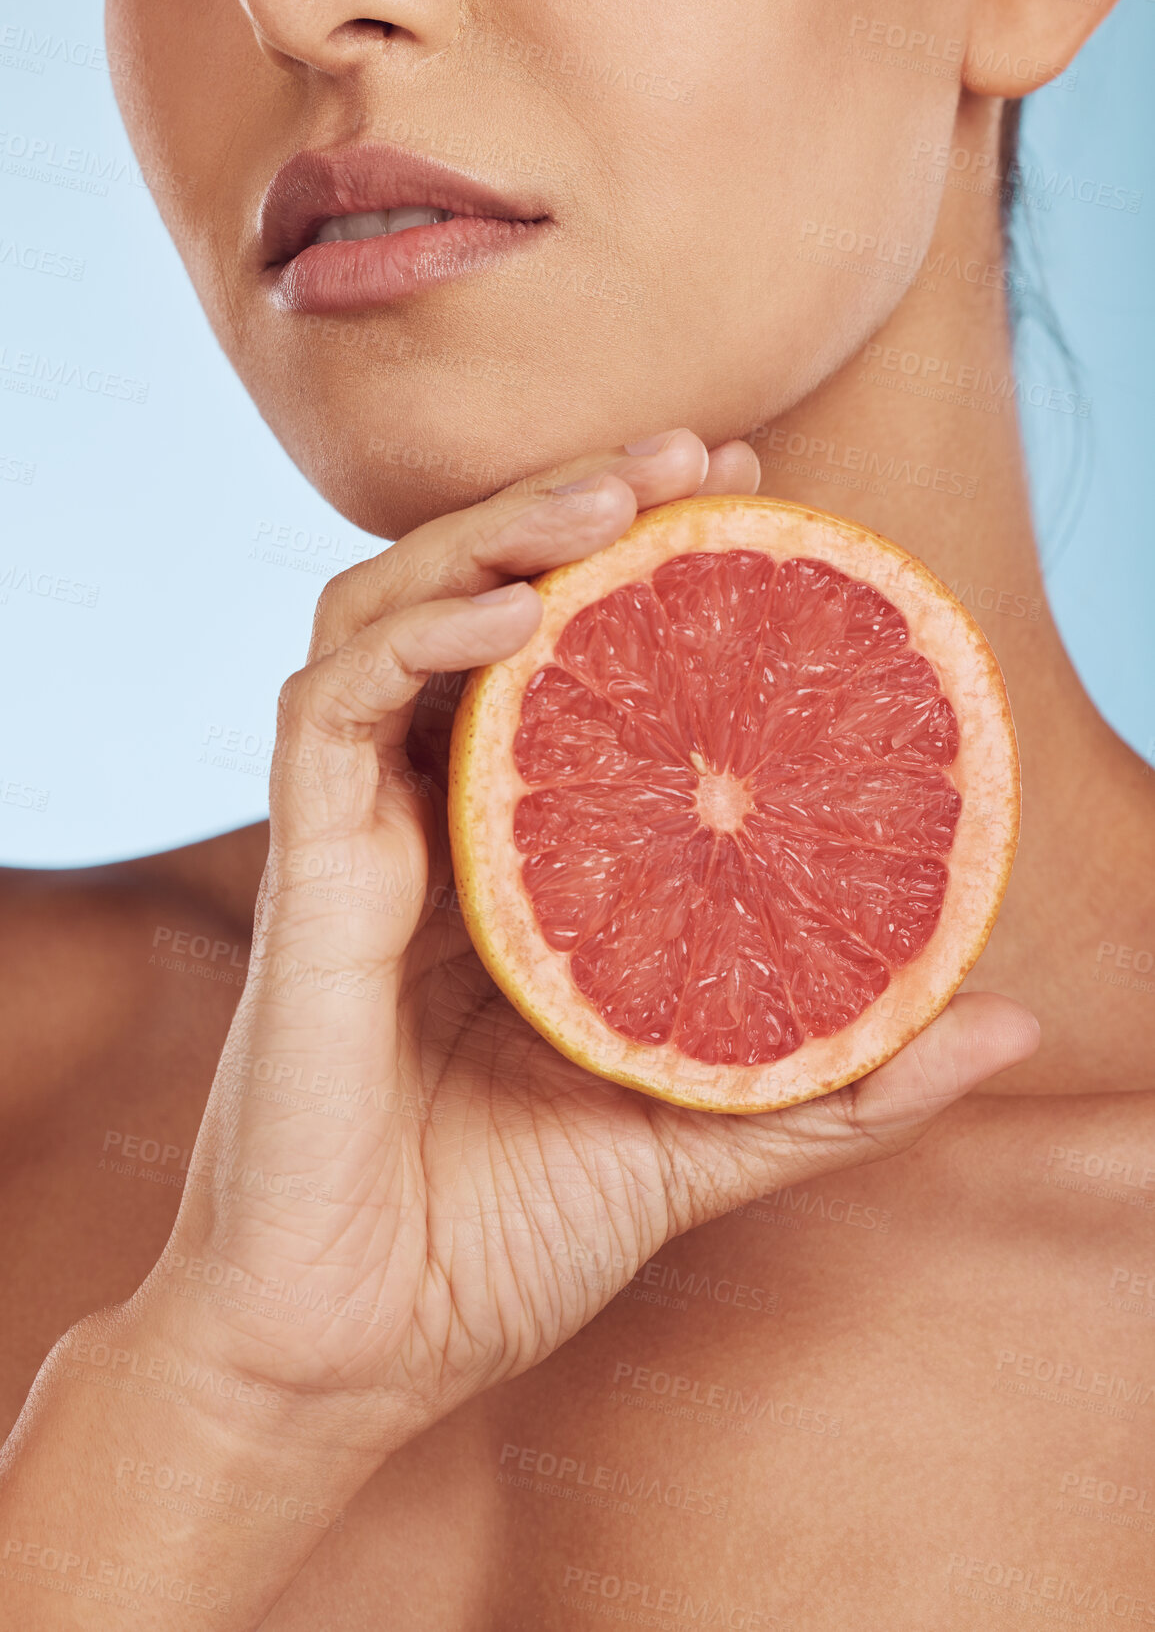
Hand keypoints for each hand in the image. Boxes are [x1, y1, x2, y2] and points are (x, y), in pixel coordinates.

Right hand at [139, 429, 1037, 1454]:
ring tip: (612, 499)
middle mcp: (429, 823)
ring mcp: (356, 836)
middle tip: (694, 456)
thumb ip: (841, 1078)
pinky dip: (415, 636)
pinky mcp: (303, 871)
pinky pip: (328, 706)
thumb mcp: (701, 1132)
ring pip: (388, 615)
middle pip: (476, 602)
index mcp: (511, 865)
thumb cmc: (504, 1243)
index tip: (749, 503)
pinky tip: (516, 612)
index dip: (644, 567)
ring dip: (492, 534)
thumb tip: (1008, 1022)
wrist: (358, 1352)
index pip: (561, 663)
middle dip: (574, 505)